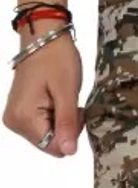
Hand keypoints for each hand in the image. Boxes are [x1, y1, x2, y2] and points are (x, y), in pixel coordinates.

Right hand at [3, 19, 85, 156]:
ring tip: (60, 98)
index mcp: (23, 118)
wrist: (43, 35)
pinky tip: (54, 99)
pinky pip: (42, 126)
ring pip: (47, 136)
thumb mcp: (67, 92)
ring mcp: (15, 117)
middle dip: (65, 128)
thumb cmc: (55, 57)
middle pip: (49, 143)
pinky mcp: (20, 112)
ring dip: (60, 122)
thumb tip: (68, 152)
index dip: (70, 133)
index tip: (73, 110)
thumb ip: (67, 124)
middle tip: (68, 102)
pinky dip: (54, 117)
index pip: (53, 147)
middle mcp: (14, 122)